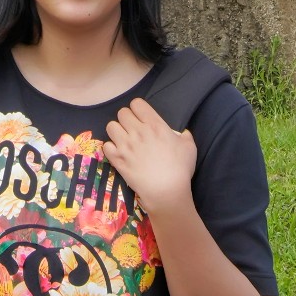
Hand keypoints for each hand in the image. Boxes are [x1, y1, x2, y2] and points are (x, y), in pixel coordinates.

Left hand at [101, 97, 196, 214]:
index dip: (138, 109)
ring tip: (124, 140)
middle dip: (127, 119)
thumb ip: (185, 136)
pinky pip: (106, 145)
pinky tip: (119, 153)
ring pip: (111, 126)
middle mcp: (138, 131)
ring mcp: (125, 145)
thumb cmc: (180, 169)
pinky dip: (111, 148)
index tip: (142, 118)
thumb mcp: (189, 147)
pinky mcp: (117, 159)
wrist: (166, 191)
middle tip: (133, 129)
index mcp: (155, 125)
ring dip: (117, 132)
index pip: (137, 104)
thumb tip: (183, 133)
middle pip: (122, 113)